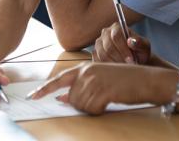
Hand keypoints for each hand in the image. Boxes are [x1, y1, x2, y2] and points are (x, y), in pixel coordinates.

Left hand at [28, 62, 153, 114]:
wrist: (146, 79)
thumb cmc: (125, 81)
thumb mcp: (100, 80)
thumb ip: (81, 87)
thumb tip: (63, 98)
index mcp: (84, 68)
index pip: (59, 79)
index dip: (44, 89)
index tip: (32, 96)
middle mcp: (87, 72)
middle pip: (71, 98)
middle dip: (83, 104)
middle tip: (101, 99)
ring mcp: (94, 81)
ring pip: (81, 105)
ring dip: (93, 107)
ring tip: (107, 98)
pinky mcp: (102, 90)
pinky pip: (92, 109)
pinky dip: (100, 110)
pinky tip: (110, 101)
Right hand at [92, 22, 150, 64]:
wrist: (135, 61)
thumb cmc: (140, 52)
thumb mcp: (144, 46)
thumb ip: (139, 42)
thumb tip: (131, 41)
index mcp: (116, 27)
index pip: (116, 35)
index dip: (123, 49)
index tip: (131, 59)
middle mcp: (105, 33)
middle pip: (108, 46)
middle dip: (120, 58)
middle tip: (128, 67)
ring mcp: (98, 44)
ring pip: (103, 56)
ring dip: (115, 64)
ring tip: (124, 69)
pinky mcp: (95, 55)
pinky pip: (98, 62)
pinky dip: (108, 68)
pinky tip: (117, 70)